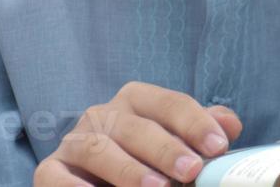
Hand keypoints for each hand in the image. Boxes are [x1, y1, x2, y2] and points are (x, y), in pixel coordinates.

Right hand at [33, 82, 240, 186]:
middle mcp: (102, 114)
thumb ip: (201, 131)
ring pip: (98, 149)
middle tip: (192, 171)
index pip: (170, 104)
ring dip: (128, 170)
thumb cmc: (146, 160)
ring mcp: (73, 141)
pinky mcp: (49, 170)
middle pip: (137, 127)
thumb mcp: (175, 142)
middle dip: (167, 150)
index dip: (196, 123)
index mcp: (137, 100)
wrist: (98, 180)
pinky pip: (57, 178)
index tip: (218, 146)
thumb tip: (230, 124)